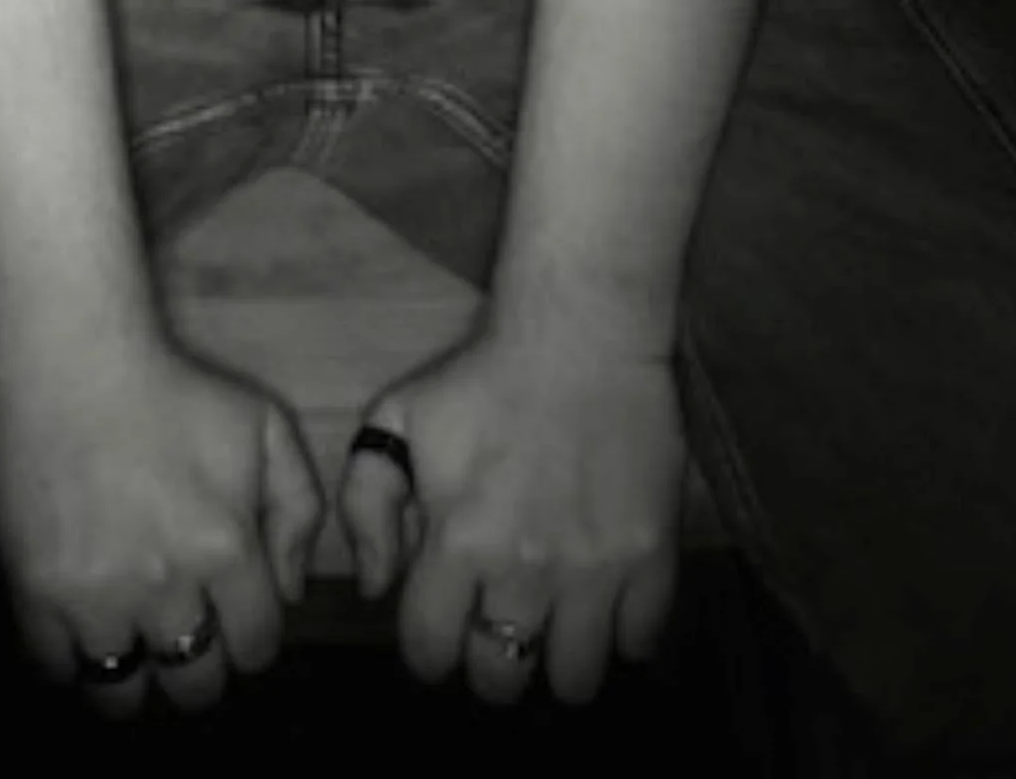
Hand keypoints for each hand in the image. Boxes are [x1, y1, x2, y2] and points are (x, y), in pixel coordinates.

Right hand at [0, 338, 323, 716]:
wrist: (74, 362)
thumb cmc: (175, 389)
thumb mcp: (263, 425)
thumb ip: (299, 506)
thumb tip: (291, 590)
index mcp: (226, 549)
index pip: (256, 647)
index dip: (253, 641)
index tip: (236, 624)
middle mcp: (165, 587)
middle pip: (196, 686)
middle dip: (201, 671)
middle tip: (187, 640)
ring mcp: (96, 595)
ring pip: (124, 694)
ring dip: (137, 677)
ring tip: (133, 648)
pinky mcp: (36, 590)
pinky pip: (55, 668)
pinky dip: (70, 662)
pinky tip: (80, 632)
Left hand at [336, 324, 686, 705]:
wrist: (581, 334)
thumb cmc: (483, 378)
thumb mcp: (397, 418)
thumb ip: (365, 504)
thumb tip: (375, 587)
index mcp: (458, 543)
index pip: (430, 650)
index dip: (430, 650)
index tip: (443, 632)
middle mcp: (524, 571)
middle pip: (501, 680)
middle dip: (493, 665)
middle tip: (500, 628)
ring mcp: (593, 570)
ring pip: (575, 681)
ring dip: (560, 661)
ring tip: (558, 626)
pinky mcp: (650, 557)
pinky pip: (640, 641)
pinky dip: (623, 633)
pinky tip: (608, 601)